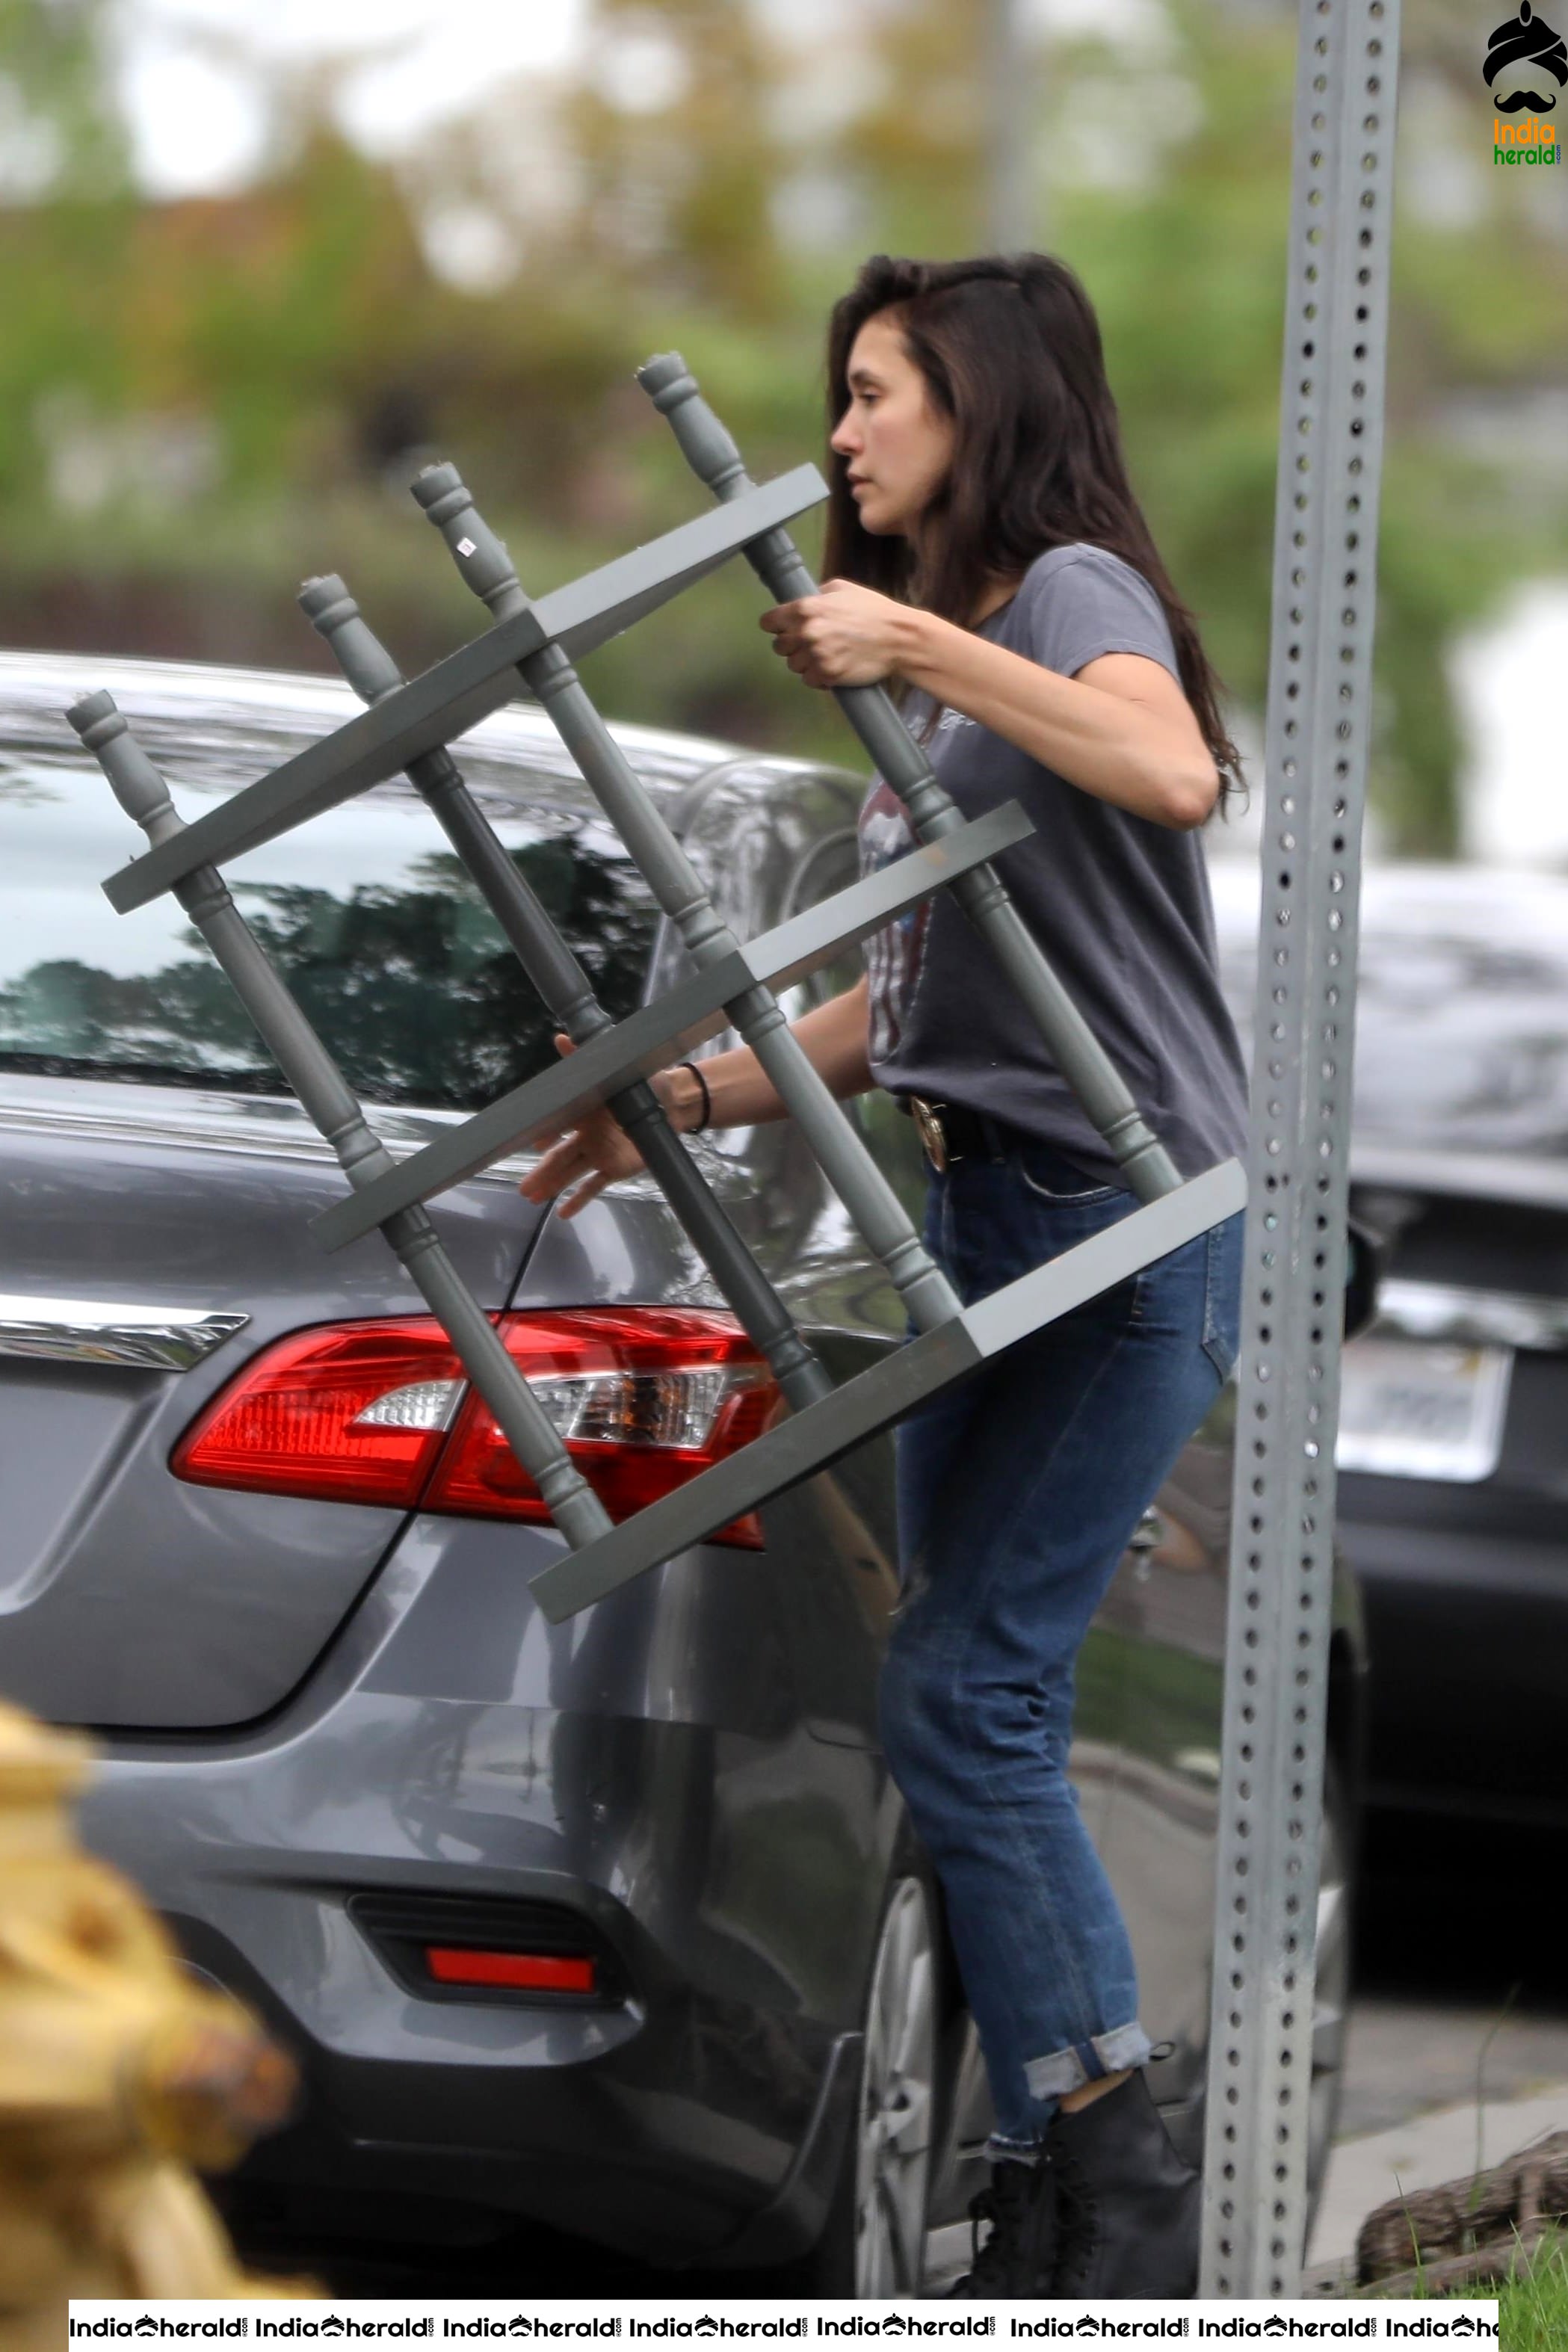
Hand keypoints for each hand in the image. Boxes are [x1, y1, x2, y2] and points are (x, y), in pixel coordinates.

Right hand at [518, 1037, 690, 1220]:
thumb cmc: (640, 1084)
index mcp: (583, 1114)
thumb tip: (561, 1037)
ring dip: (554, 1186)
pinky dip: (579, 1199)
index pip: (558, 1126)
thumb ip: (585, 1058)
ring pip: (571, 1173)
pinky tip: (563, 1213)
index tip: (535, 1144)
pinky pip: (594, 1185)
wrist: (672, 1103)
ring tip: (534, 1198)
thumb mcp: (614, 1069)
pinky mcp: (613, 1168)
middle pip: (560, 1157)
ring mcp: (598, 1154)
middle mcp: (586, 1136)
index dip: (546, 1136)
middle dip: (542, 1172)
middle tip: (523, 1187)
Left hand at [759, 579, 914, 689]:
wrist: (898, 638)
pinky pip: (809, 680)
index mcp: (805, 608)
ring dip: (805, 662)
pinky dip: (818, 677)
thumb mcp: (843, 589)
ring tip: (824, 655)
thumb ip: (817, 595)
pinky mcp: (827, 675)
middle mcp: (806, 632)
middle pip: (778, 646)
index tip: (783, 628)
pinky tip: (831, 668)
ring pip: (793, 665)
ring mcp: (816, 656)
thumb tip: (804, 602)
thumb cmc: (874, 611)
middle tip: (809, 643)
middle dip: (791, 645)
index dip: (776, 625)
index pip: (768, 622)